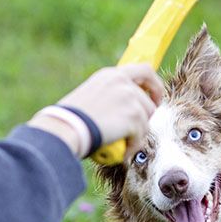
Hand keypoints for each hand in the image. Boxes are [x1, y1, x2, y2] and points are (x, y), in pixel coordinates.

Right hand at [30, 64, 163, 158]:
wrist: (66, 127)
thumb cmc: (70, 118)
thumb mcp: (90, 96)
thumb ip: (108, 97)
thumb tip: (119, 111)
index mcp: (111, 75)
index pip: (145, 70)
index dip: (154, 85)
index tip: (153, 99)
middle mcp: (123, 82)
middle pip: (149, 101)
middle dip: (146, 118)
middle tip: (139, 128)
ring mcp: (130, 98)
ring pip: (146, 121)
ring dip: (136, 135)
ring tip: (120, 143)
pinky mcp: (134, 117)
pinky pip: (141, 137)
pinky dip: (132, 146)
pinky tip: (119, 151)